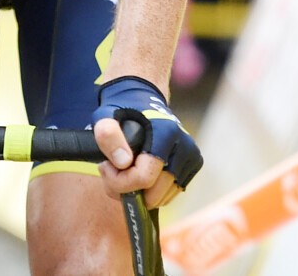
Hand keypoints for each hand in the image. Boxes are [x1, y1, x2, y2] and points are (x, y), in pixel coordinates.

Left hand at [92, 75, 201, 208]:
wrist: (143, 99)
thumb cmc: (122, 110)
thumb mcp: (105, 116)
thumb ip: (108, 135)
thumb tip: (123, 162)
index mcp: (166, 133)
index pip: (144, 178)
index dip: (119, 181)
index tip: (105, 166)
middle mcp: (185, 147)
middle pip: (155, 194)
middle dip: (128, 190)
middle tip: (113, 172)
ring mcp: (192, 157)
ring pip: (162, 198)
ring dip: (140, 193)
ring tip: (124, 171)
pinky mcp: (193, 165)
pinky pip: (170, 194)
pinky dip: (152, 191)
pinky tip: (139, 174)